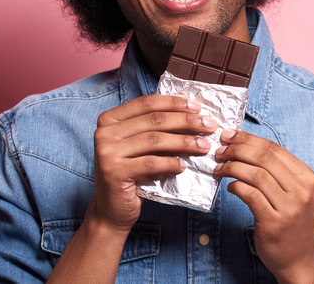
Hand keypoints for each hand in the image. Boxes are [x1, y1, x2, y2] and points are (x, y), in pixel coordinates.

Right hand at [89, 94, 216, 231]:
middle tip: (209, 125)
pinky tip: (183, 166)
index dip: (174, 103)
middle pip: (154, 120)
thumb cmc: (130, 176)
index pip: (147, 103)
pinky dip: (170, 163)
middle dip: (186, 121)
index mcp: (109, 119)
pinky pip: (151, 163)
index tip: (198, 107)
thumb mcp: (139, 147)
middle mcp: (104, 132)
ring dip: (184, 142)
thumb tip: (191, 113)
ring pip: (154, 140)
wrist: (111, 211)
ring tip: (204, 146)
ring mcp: (106, 152)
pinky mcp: (113, 171)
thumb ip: (155, 129)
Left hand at [214, 130, 313, 282]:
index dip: (248, 139)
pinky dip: (236, 186)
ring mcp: (289, 207)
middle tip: (220, 150)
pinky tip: (229, 187)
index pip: (274, 148)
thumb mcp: (295, 192)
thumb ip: (277, 171)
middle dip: (237, 149)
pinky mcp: (274, 222)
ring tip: (219, 167)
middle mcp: (301, 190)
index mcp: (306, 177)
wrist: (300, 258)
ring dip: (232, 167)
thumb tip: (246, 146)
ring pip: (255, 174)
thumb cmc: (292, 222)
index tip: (229, 135)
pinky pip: (250, 195)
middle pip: (264, 158)